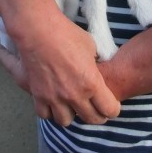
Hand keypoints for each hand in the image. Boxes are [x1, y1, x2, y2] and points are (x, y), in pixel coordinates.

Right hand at [0, 20, 120, 126]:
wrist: (39, 31)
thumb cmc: (67, 34)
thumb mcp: (90, 47)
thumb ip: (94, 65)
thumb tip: (95, 69)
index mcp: (92, 83)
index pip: (110, 110)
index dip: (113, 109)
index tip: (111, 104)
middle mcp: (75, 95)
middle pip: (91, 119)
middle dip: (97, 116)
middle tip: (95, 109)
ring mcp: (55, 98)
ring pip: (66, 121)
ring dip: (71, 115)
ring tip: (71, 106)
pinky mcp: (38, 96)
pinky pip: (45, 115)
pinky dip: (50, 111)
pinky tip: (53, 103)